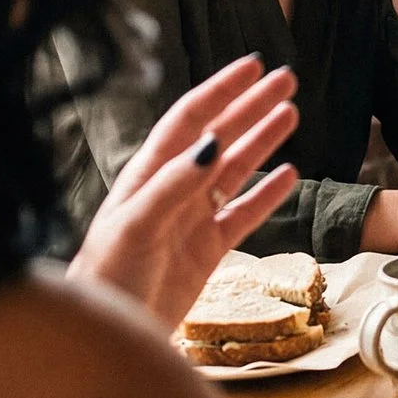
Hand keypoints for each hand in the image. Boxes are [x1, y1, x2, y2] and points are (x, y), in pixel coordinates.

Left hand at [68, 55, 302, 330]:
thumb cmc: (108, 275)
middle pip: (219, 136)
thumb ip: (172, 185)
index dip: (221, 90)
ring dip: (262, 141)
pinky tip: (289, 175)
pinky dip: (267, 195)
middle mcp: (173, 189)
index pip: (190, 119)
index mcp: (150, 174)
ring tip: (290, 114)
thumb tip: (211, 143)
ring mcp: (192, 219)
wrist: (108, 330)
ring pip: (235, 170)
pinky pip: (243, 214)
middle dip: (250, 106)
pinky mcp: (207, 251)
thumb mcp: (135, 226)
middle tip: (286, 79)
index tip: (252, 66)